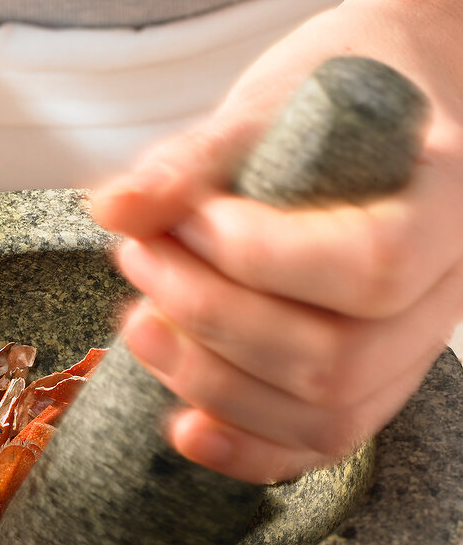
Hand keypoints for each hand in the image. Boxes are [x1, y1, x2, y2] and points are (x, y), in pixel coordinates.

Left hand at [90, 0, 462, 482]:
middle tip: (139, 259)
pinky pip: (319, 447)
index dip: (264, 259)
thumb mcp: (272, 102)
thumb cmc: (335, 95)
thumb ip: (197, 159)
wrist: (384, 110)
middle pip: (339, 359)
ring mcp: (410, 350)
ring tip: (137, 322)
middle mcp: (445, 291)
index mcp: (447, 202)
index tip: (189, 219)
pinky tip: (181, 428)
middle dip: (213, 320)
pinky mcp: (367, 385)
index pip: (375, 266)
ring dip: (212, 382)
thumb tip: (114, 210)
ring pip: (325, 416)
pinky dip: (245, 449)